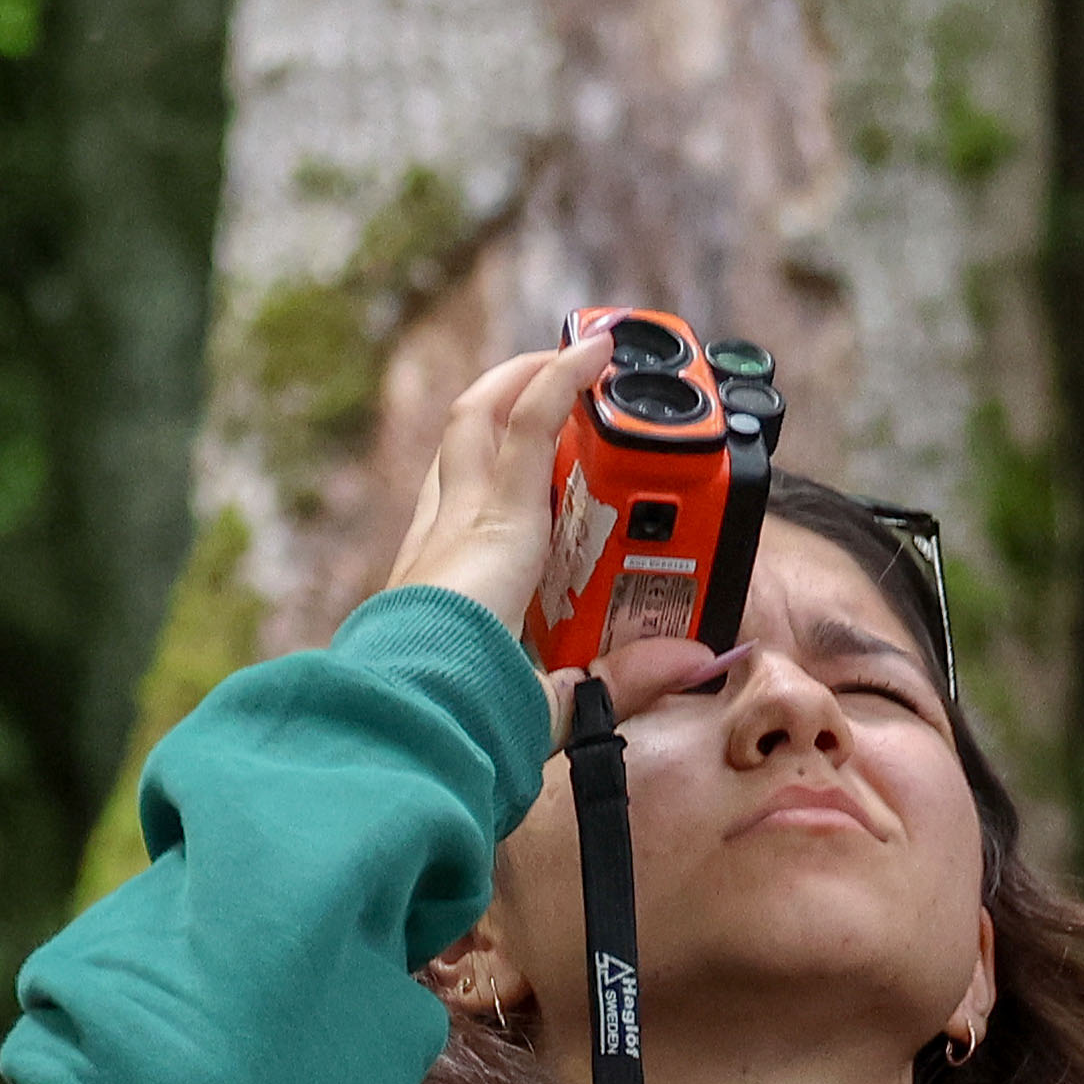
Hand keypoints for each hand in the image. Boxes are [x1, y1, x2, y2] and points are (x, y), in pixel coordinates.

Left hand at [378, 344, 728, 716]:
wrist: (389, 737)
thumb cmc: (462, 712)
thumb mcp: (554, 700)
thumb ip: (623, 676)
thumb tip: (693, 659)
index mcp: (497, 540)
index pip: (528, 432)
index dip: (564, 379)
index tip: (598, 346)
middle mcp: (453, 529)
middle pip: (475, 416)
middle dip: (519, 378)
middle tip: (565, 367)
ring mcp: (424, 547)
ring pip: (452, 454)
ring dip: (492, 422)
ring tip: (538, 421)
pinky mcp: (410, 575)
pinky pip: (443, 501)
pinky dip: (477, 477)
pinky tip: (503, 500)